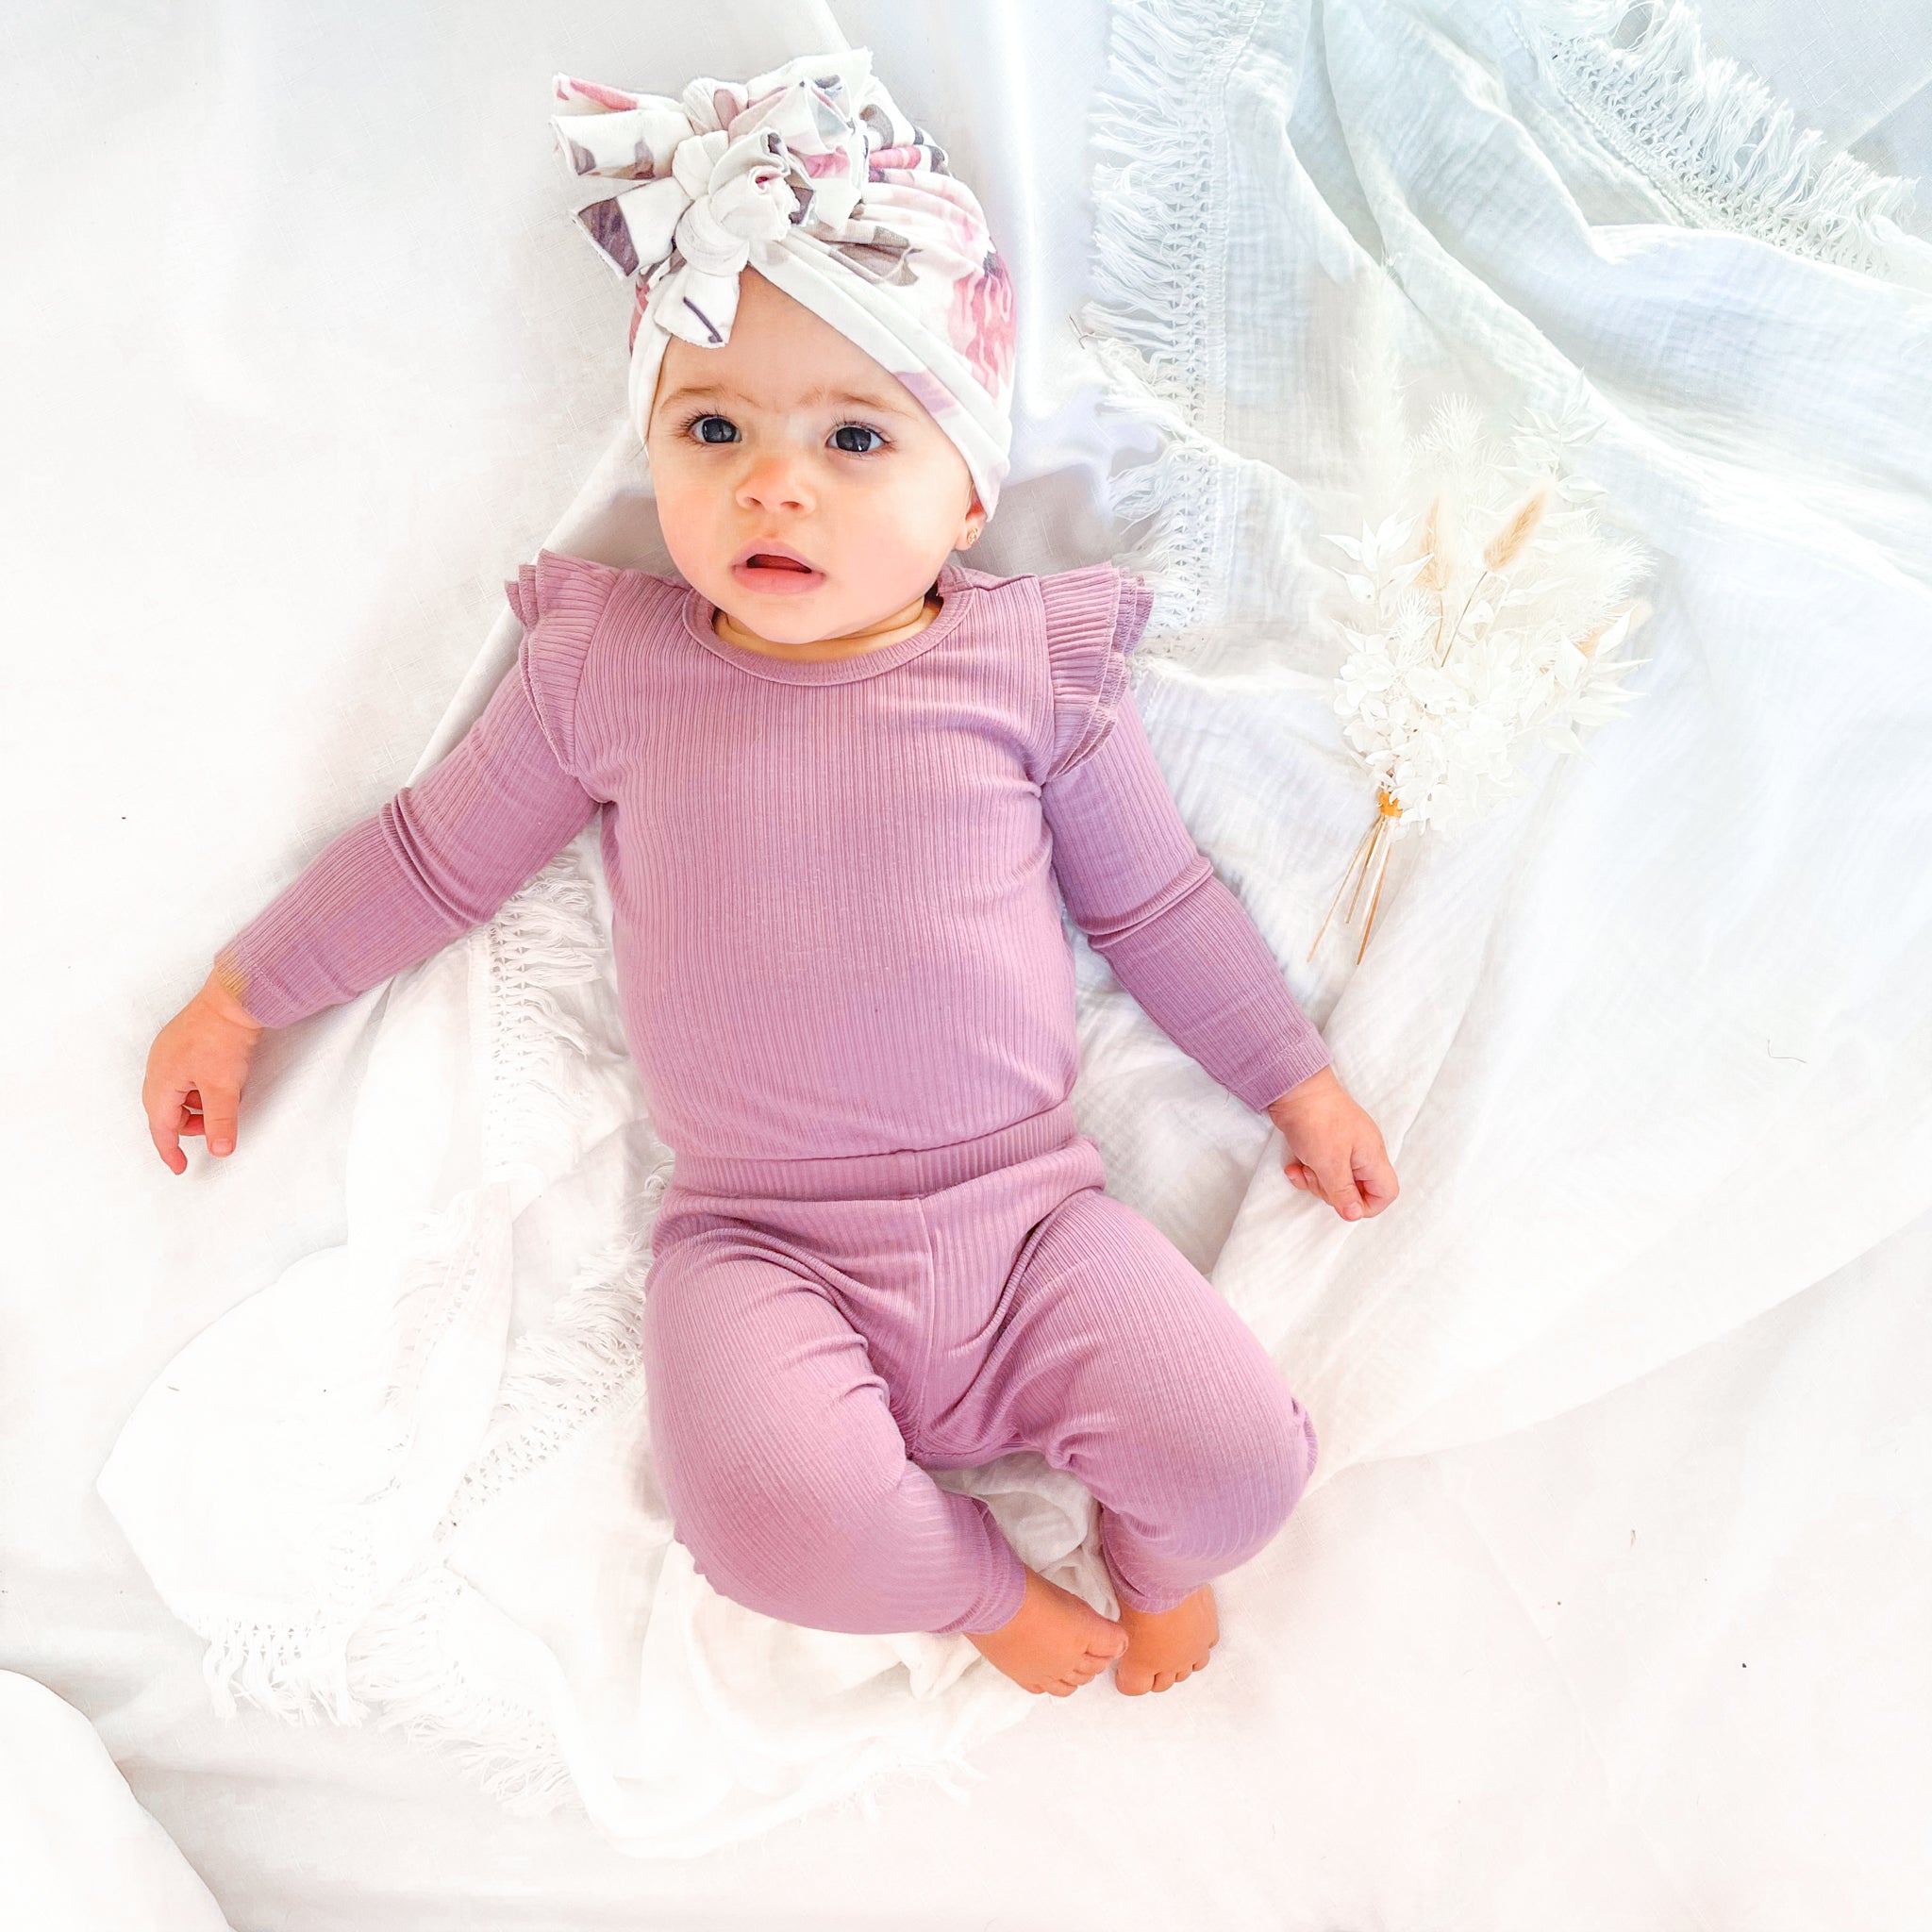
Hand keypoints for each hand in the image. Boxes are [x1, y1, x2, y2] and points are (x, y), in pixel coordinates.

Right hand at [143, 966, 265, 1173]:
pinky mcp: (186, 1042)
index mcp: (160, 1080)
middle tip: (213, 1131)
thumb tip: (220, 1149)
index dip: (170, 1150)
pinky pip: (188, 1075)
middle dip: (189, 1125)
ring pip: (179, 1092)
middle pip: (167, 1110)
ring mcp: (170, 1052)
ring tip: (225, 1100)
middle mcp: (159, 1065)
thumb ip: (221, 1122)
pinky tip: (224, 1082)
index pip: (160, 1126)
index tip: (180, 1167)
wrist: (235, 998)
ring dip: (199, 1105)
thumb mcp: (223, 1088)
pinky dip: (203, 1087)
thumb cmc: (222, 1036)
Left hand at [1264, 1065, 1397, 1221]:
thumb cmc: (1316, 1121)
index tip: (1343, 1203)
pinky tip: (1293, 1165)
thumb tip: (1354, 1215)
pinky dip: (1306, 1170)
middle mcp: (1362, 1153)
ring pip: (1335, 1181)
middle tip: (1317, 1178)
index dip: (1367, 1206)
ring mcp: (1343, 1147)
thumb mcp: (1330, 1163)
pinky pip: (1320, 1168)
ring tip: (1302, 1168)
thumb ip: (1343, 1192)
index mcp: (1372, 1156)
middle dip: (1332, 1192)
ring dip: (1315, 1182)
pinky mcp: (1324, 1143)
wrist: (1293, 1087)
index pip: (1386, 1192)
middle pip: (1357, 1190)